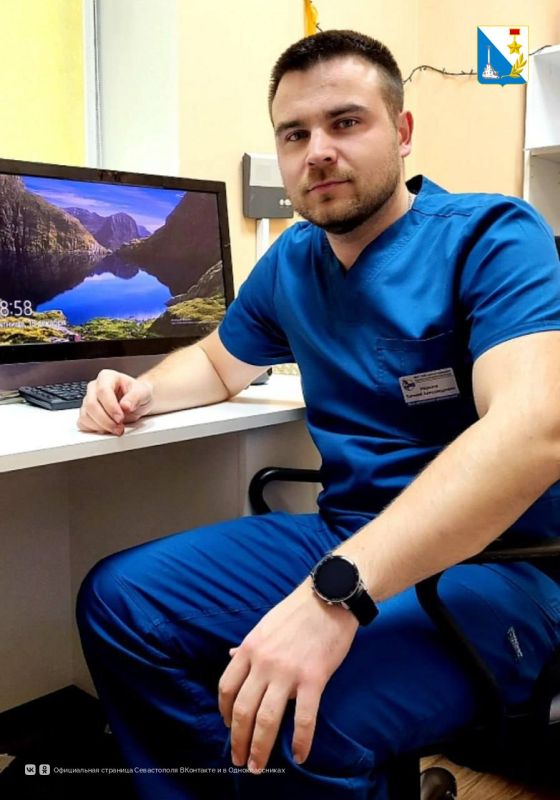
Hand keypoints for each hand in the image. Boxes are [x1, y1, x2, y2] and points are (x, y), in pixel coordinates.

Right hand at [77, 369, 153, 435]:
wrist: (138, 402)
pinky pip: (83, 423)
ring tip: (116, 429)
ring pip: (86, 415)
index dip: (111, 407)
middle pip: (91, 405)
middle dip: (106, 420)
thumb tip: (125, 405)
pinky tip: (107, 429)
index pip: (103, 391)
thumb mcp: (143, 393)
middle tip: (119, 427)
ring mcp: (89, 400)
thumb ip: (135, 397)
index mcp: (107, 377)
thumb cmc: (139, 394)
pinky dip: (94, 429)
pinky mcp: (87, 413)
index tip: (120, 418)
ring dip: (101, 426)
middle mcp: (95, 387)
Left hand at [218, 579, 358, 773]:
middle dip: (237, 740)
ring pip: (267, 719)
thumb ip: (248, 646)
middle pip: (242, 710)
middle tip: (239, 760)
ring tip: (258, 765)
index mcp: (250, 648)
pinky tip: (300, 755)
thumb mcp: (265, 625)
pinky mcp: (314, 678)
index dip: (224, 712)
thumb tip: (230, 655)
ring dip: (259, 747)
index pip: (226, 687)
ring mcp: (288, 672)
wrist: (330, 596)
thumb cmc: (297, 611)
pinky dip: (301, 741)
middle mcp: (264, 662)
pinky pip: (304, 718)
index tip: (228, 726)